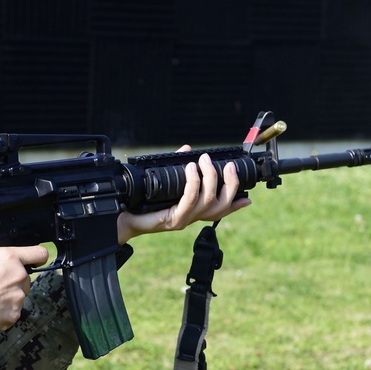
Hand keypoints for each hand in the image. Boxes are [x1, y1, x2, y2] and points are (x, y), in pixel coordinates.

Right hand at [0, 245, 48, 335]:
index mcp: (9, 258)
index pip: (39, 253)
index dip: (37, 258)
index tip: (35, 261)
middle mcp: (19, 276)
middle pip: (24, 278)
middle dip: (13, 282)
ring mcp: (19, 296)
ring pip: (18, 296)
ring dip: (7, 298)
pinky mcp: (15, 314)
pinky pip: (12, 312)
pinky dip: (2, 312)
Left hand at [117, 146, 251, 243]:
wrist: (122, 216)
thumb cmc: (140, 201)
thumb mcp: (165, 181)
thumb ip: (178, 167)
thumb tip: (188, 149)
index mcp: (192, 211)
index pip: (220, 210)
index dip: (236, 205)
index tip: (249, 197)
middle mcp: (191, 217)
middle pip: (222, 206)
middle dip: (229, 184)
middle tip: (226, 165)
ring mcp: (183, 220)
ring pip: (208, 201)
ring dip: (209, 178)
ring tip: (203, 160)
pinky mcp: (172, 219)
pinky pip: (189, 201)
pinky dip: (193, 183)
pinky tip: (190, 169)